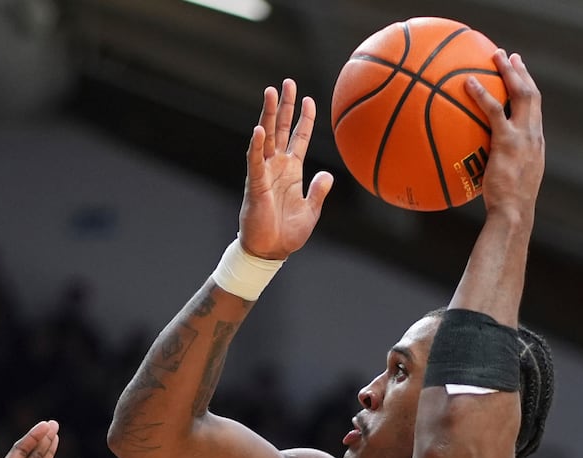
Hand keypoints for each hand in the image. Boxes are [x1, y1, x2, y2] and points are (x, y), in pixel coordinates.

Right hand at [239, 79, 334, 259]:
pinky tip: (258, 129)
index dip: (304, 118)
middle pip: (280, 129)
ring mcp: (264, 173)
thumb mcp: (312, 210)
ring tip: (270, 92)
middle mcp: (276, 166)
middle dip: (284, 105)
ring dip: (268, 115)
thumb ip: (319, 190)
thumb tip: (327, 175)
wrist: (270, 251)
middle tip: (287, 82)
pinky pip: (254, 162)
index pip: (298, 137)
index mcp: (291, 170)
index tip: (309, 99)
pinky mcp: (255, 185)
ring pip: (266, 137)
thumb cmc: (287, 233)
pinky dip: (256, 146)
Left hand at [465, 52, 544, 219]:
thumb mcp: (510, 180)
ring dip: (508, 72)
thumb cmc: (508, 204)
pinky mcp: (507, 141)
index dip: (529, 88)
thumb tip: (482, 164)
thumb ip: (502, 164)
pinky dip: (483, 93)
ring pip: (520, 94)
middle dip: (521, 72)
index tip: (521, 73)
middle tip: (509, 56)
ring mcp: (523, 136)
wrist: (514, 212)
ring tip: (494, 56)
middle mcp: (534, 134)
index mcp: (536, 142)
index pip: (535, 108)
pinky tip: (469, 82)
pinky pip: (494, 110)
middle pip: (532, 94)